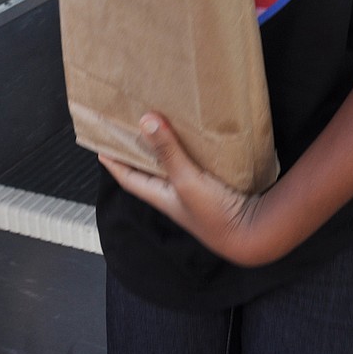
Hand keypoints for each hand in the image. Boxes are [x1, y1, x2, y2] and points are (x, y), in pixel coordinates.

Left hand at [99, 114, 271, 265]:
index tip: (101, 148)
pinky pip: (196, 164)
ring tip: (161, 125)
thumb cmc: (214, 215)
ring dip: (166, 148)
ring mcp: (196, 191)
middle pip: (151, 170)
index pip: (130, 178)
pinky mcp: (215, 185)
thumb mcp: (186, 181)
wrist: (251, 232)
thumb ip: (168, 152)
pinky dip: (191, 150)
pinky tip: (196, 137)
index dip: (115, 164)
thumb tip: (145, 121)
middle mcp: (175, 194)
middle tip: (131, 128)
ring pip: (174, 166)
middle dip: (140, 152)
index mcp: (162, 197)